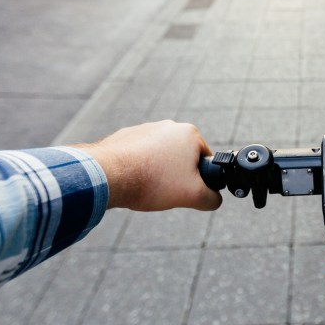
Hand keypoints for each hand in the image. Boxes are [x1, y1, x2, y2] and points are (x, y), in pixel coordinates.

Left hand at [74, 121, 221, 211]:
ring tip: (148, 186)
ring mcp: (145, 129)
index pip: (205, 159)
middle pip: (182, 157)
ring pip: (160, 156)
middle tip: (167, 190)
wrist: (109, 176)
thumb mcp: (193, 195)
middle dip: (177, 175)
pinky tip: (133, 180)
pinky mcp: (126, 136)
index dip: (199, 178)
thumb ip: (212, 199)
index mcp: (189, 134)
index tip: (186, 189)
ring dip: (157, 171)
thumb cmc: (153, 181)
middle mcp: (169, 126)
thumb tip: (214, 199)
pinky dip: (139, 167)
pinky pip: (140, 154)